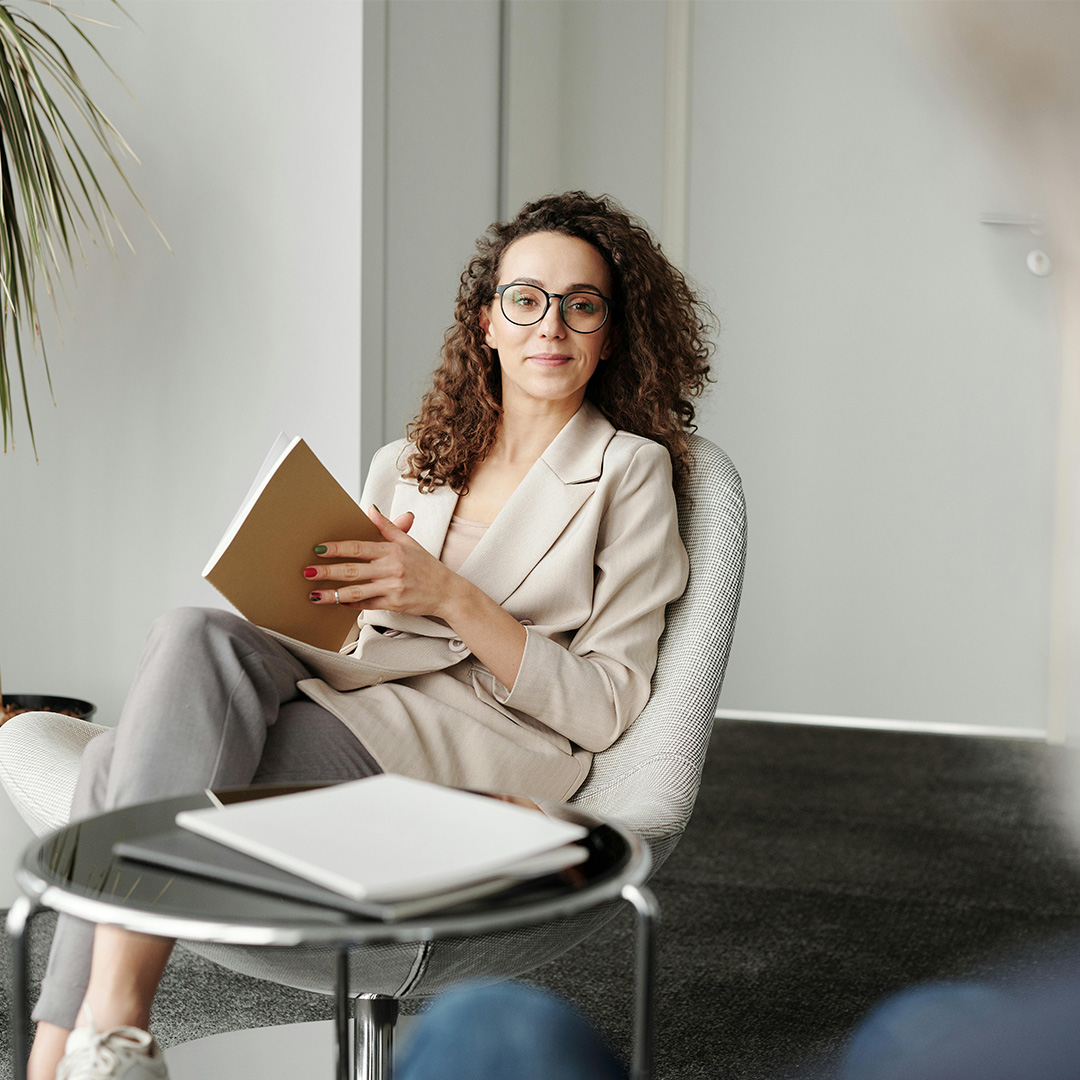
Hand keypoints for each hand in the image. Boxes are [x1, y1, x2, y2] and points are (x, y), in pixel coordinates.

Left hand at [305, 507, 456, 616]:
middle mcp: (391, 568)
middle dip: (327, 571)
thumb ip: (388, 526)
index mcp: (393, 550)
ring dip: (333, 594)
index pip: (359, 548)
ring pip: (356, 591)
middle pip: (352, 570)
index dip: (337, 548)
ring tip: (314, 595)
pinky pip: (367, 605)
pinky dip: (351, 605)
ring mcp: (392, 588)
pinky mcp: (393, 604)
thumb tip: (370, 509)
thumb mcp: (409, 543)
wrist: (448, 592)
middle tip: (307, 572)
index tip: (319, 549)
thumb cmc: (427, 566)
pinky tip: (337, 603)